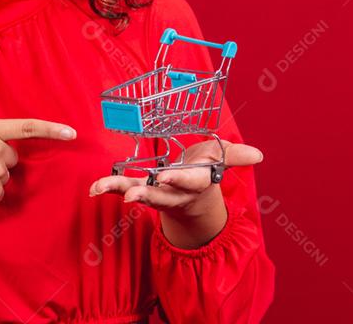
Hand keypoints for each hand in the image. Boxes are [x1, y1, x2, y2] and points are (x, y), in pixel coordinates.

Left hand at [88, 138, 263, 247]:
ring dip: (118, 191)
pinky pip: (123, 190)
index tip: (166, 176)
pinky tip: (93, 188)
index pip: (188, 182)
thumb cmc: (205, 170)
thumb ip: (235, 156)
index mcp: (194, 183)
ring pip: (136, 194)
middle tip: (131, 197)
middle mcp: (173, 192)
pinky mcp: (139, 190)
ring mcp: (154, 194)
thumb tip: (258, 155)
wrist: (192, 194)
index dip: (178, 179)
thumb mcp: (221, 160)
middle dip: (145, 196)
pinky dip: (108, 189)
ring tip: (98, 188)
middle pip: (159, 196)